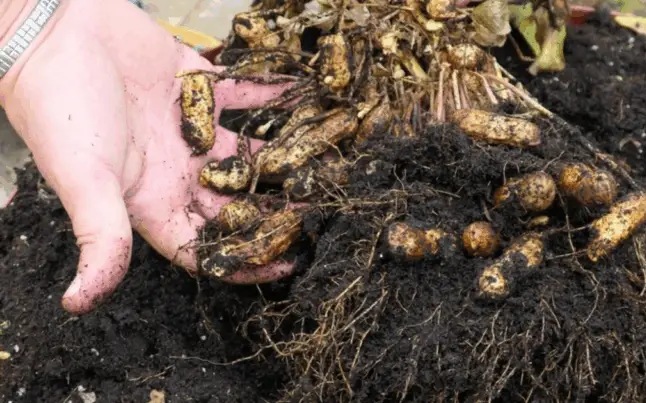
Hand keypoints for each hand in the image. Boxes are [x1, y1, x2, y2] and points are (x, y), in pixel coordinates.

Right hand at [0, 0, 295, 313]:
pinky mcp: (195, 85)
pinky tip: (303, 99)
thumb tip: (78, 302)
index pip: (205, 245)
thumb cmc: (60, 108)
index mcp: (152, 199)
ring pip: (246, 151)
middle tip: (320, 209)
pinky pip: (244, 95)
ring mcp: (189, 128)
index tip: (286, 265)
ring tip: (326, 160)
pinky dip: (272, 96)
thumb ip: (99, 238)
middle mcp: (176, 169)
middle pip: (236, 201)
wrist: (51, 28)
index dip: (243, 261)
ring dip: (284, 155)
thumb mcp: (85, 181)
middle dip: (275, 209)